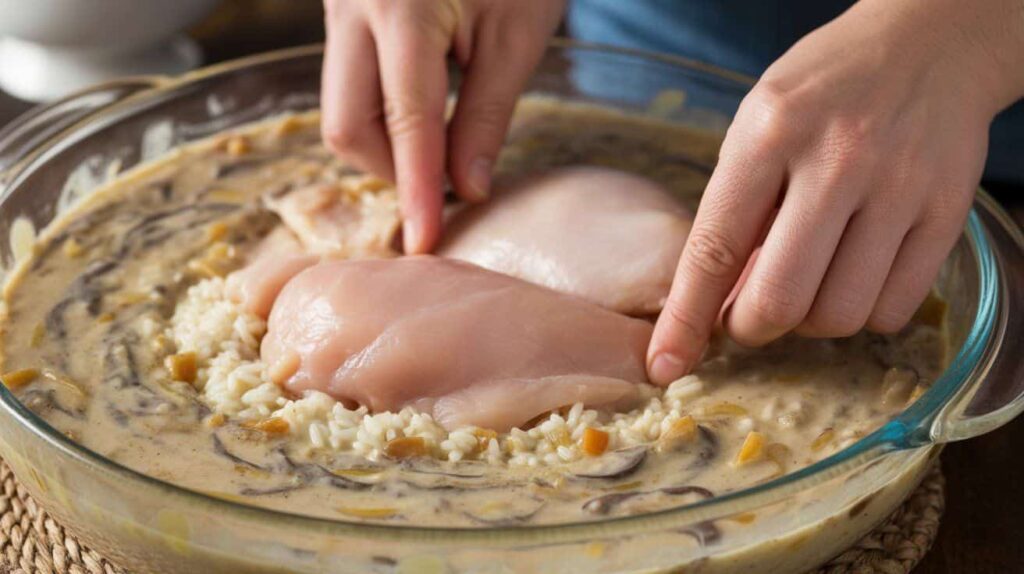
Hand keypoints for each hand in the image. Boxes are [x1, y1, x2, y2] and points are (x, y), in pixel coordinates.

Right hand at [321, 0, 563, 252]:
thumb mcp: (517, 35)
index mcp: (402, 8)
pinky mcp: (342, 11)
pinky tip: (423, 115)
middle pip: (347, 125)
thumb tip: (465, 188)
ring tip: (442, 144)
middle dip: (392, 169)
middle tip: (444, 183)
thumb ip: (487, 116)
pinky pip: (348, 81)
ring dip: (388, 142)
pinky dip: (383, 113)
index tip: (425, 242)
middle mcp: (353, 8)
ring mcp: (339, 7)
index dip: (416, 189)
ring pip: (342, 107)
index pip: (407, 123)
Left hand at [647, 0, 1023, 384]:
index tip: (666, 364)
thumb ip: (736, 208)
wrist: (927, 44)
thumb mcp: (757, 125)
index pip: (714, 249)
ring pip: (838, 315)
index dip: (686, 319)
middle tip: (750, 312)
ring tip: (808, 282)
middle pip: (779, 300)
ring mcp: (899, 189)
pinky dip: (863, 314)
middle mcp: (836, 162)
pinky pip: (893, 309)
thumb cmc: (823, 90)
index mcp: (769, 134)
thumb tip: (716, 304)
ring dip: (809, 321)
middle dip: (751, 327)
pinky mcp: (947, 212)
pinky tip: (854, 277)